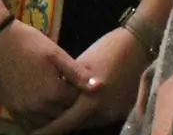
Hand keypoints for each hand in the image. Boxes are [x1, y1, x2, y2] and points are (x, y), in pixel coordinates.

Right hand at [0, 19, 97, 129]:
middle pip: (63, 116)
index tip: (81, 87)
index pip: (76, 104)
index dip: (81, 96)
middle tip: (70, 95)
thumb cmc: (28, 42)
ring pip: (47, 124)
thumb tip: (100, 87)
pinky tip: (43, 112)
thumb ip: (77, 73)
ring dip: (54, 116)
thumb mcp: (55, 53)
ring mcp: (24, 110)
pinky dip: (38, 122)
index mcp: (54, 93)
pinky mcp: (11, 108)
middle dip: (69, 108)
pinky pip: (28, 124)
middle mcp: (40, 107)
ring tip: (58, 103)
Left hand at [33, 28, 151, 132]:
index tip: (33, 133)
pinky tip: (84, 105)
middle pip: (76, 126)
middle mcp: (103, 113)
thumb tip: (51, 96)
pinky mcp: (124, 111)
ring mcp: (116, 114)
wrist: (139, 45)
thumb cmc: (106, 50)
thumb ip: (68, 85)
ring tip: (61, 112)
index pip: (64, 123)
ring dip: (77, 119)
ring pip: (89, 123)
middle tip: (43, 122)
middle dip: (61, 124)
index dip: (48, 130)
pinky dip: (91, 114)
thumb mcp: (81, 65)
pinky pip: (102, 117)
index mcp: (90, 101)